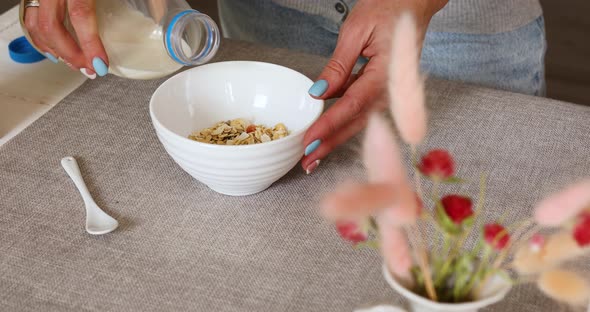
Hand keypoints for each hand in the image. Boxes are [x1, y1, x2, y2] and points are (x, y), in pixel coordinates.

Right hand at [23, 0, 107, 77]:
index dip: (90, 44)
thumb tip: (123, 30)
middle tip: (89, 69)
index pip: (80, 15)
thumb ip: (111, 6)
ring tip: (75, 64)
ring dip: (56, 51)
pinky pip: (30, 18)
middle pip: (52, 27)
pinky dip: (41, 40)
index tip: (100, 64)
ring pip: (37, 25)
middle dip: (71, 55)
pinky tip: (54, 51)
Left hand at [300, 0, 446, 172]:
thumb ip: (339, 64)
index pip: (351, 106)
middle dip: (330, 144)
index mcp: (386, 74)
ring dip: (336, 139)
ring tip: (314, 155)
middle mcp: (391, 89)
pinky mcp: (385, 90)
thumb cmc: (389, 8)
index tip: (309, 142)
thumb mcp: (356, 31)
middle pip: (356, 123)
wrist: (416, 3)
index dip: (328, 126)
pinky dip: (344, 123)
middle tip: (307, 162)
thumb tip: (319, 92)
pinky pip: (363, 110)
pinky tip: (328, 133)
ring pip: (359, 121)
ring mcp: (390, 92)